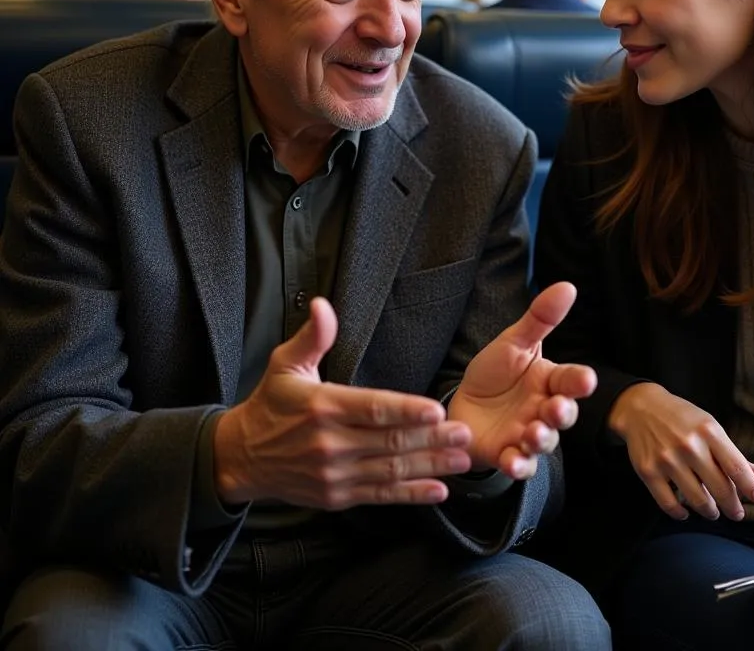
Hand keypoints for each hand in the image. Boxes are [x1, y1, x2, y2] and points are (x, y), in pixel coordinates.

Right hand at [212, 297, 472, 507]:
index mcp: (323, 407)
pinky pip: (380, 495)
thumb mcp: (285, 364)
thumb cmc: (270, 404)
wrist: (240, 457)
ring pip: (390, 471)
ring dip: (430, 466)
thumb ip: (313, 336)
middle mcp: (330, 443)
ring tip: (462, 460)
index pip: (372, 408)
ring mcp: (334, 474)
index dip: (406, 410)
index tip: (436, 410)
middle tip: (465, 435)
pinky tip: (438, 490)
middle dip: (432, 440)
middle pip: (389, 441)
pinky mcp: (337, 496)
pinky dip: (411, 495)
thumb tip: (322, 304)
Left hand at [447, 282, 597, 479]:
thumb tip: (568, 285)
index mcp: (549, 381)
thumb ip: (540, 318)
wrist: (462, 404)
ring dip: (541, 440)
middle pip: (563, 414)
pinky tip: (512, 461)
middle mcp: (544, 410)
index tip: (586, 380)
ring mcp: (527, 435)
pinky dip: (518, 465)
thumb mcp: (513, 342)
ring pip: (544, 441)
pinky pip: (519, 464)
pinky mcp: (507, 455)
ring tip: (533, 434)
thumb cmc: (494, 373)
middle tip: (556, 409)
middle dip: (562, 413)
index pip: (570, 380)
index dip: (579, 382)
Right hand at [607, 383, 753, 521]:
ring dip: (710, 512)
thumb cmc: (680, 418)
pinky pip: (670, 505)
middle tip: (736, 512)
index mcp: (709, 431)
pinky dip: (681, 514)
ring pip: (698, 501)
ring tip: (712, 511)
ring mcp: (667, 460)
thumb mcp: (709, 427)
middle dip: (733, 507)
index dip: (750, 488)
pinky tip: (686, 511)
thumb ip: (732, 453)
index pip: (737, 468)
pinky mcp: (649, 471)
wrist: (640, 408)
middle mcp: (689, 445)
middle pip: (721, 489)